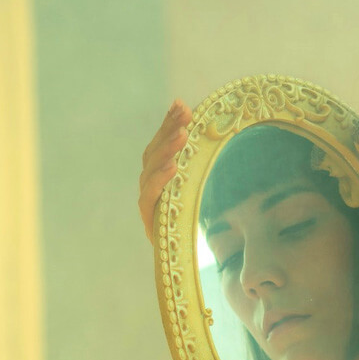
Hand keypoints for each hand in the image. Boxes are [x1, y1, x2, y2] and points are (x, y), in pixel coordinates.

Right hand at [139, 99, 190, 241]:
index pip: (161, 142)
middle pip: (154, 151)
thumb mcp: (200, 186)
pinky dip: (160, 180)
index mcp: (159, 172)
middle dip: (168, 131)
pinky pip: (150, 195)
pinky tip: (173, 168)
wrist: (185, 255)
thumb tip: (211, 129)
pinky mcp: (149, 218)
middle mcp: (150, 183)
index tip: (181, 105)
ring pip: (150, 169)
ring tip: (182, 136)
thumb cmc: (194, 218)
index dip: (168, 122)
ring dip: (166, 150)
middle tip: (184, 115)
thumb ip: (199, 162)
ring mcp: (147, 200)